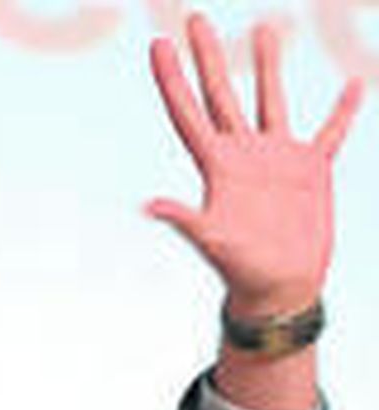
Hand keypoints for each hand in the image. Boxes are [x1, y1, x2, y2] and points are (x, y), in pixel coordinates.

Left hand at [146, 14, 361, 319]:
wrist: (279, 288)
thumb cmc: (241, 269)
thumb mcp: (211, 241)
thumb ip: (184, 219)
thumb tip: (149, 205)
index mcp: (216, 165)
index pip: (188, 112)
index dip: (171, 79)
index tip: (156, 44)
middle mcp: (243, 154)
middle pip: (222, 94)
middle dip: (208, 57)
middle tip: (194, 18)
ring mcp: (277, 159)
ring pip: (271, 100)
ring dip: (268, 65)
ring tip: (266, 26)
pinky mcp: (311, 170)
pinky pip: (330, 132)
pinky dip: (342, 110)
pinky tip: (353, 83)